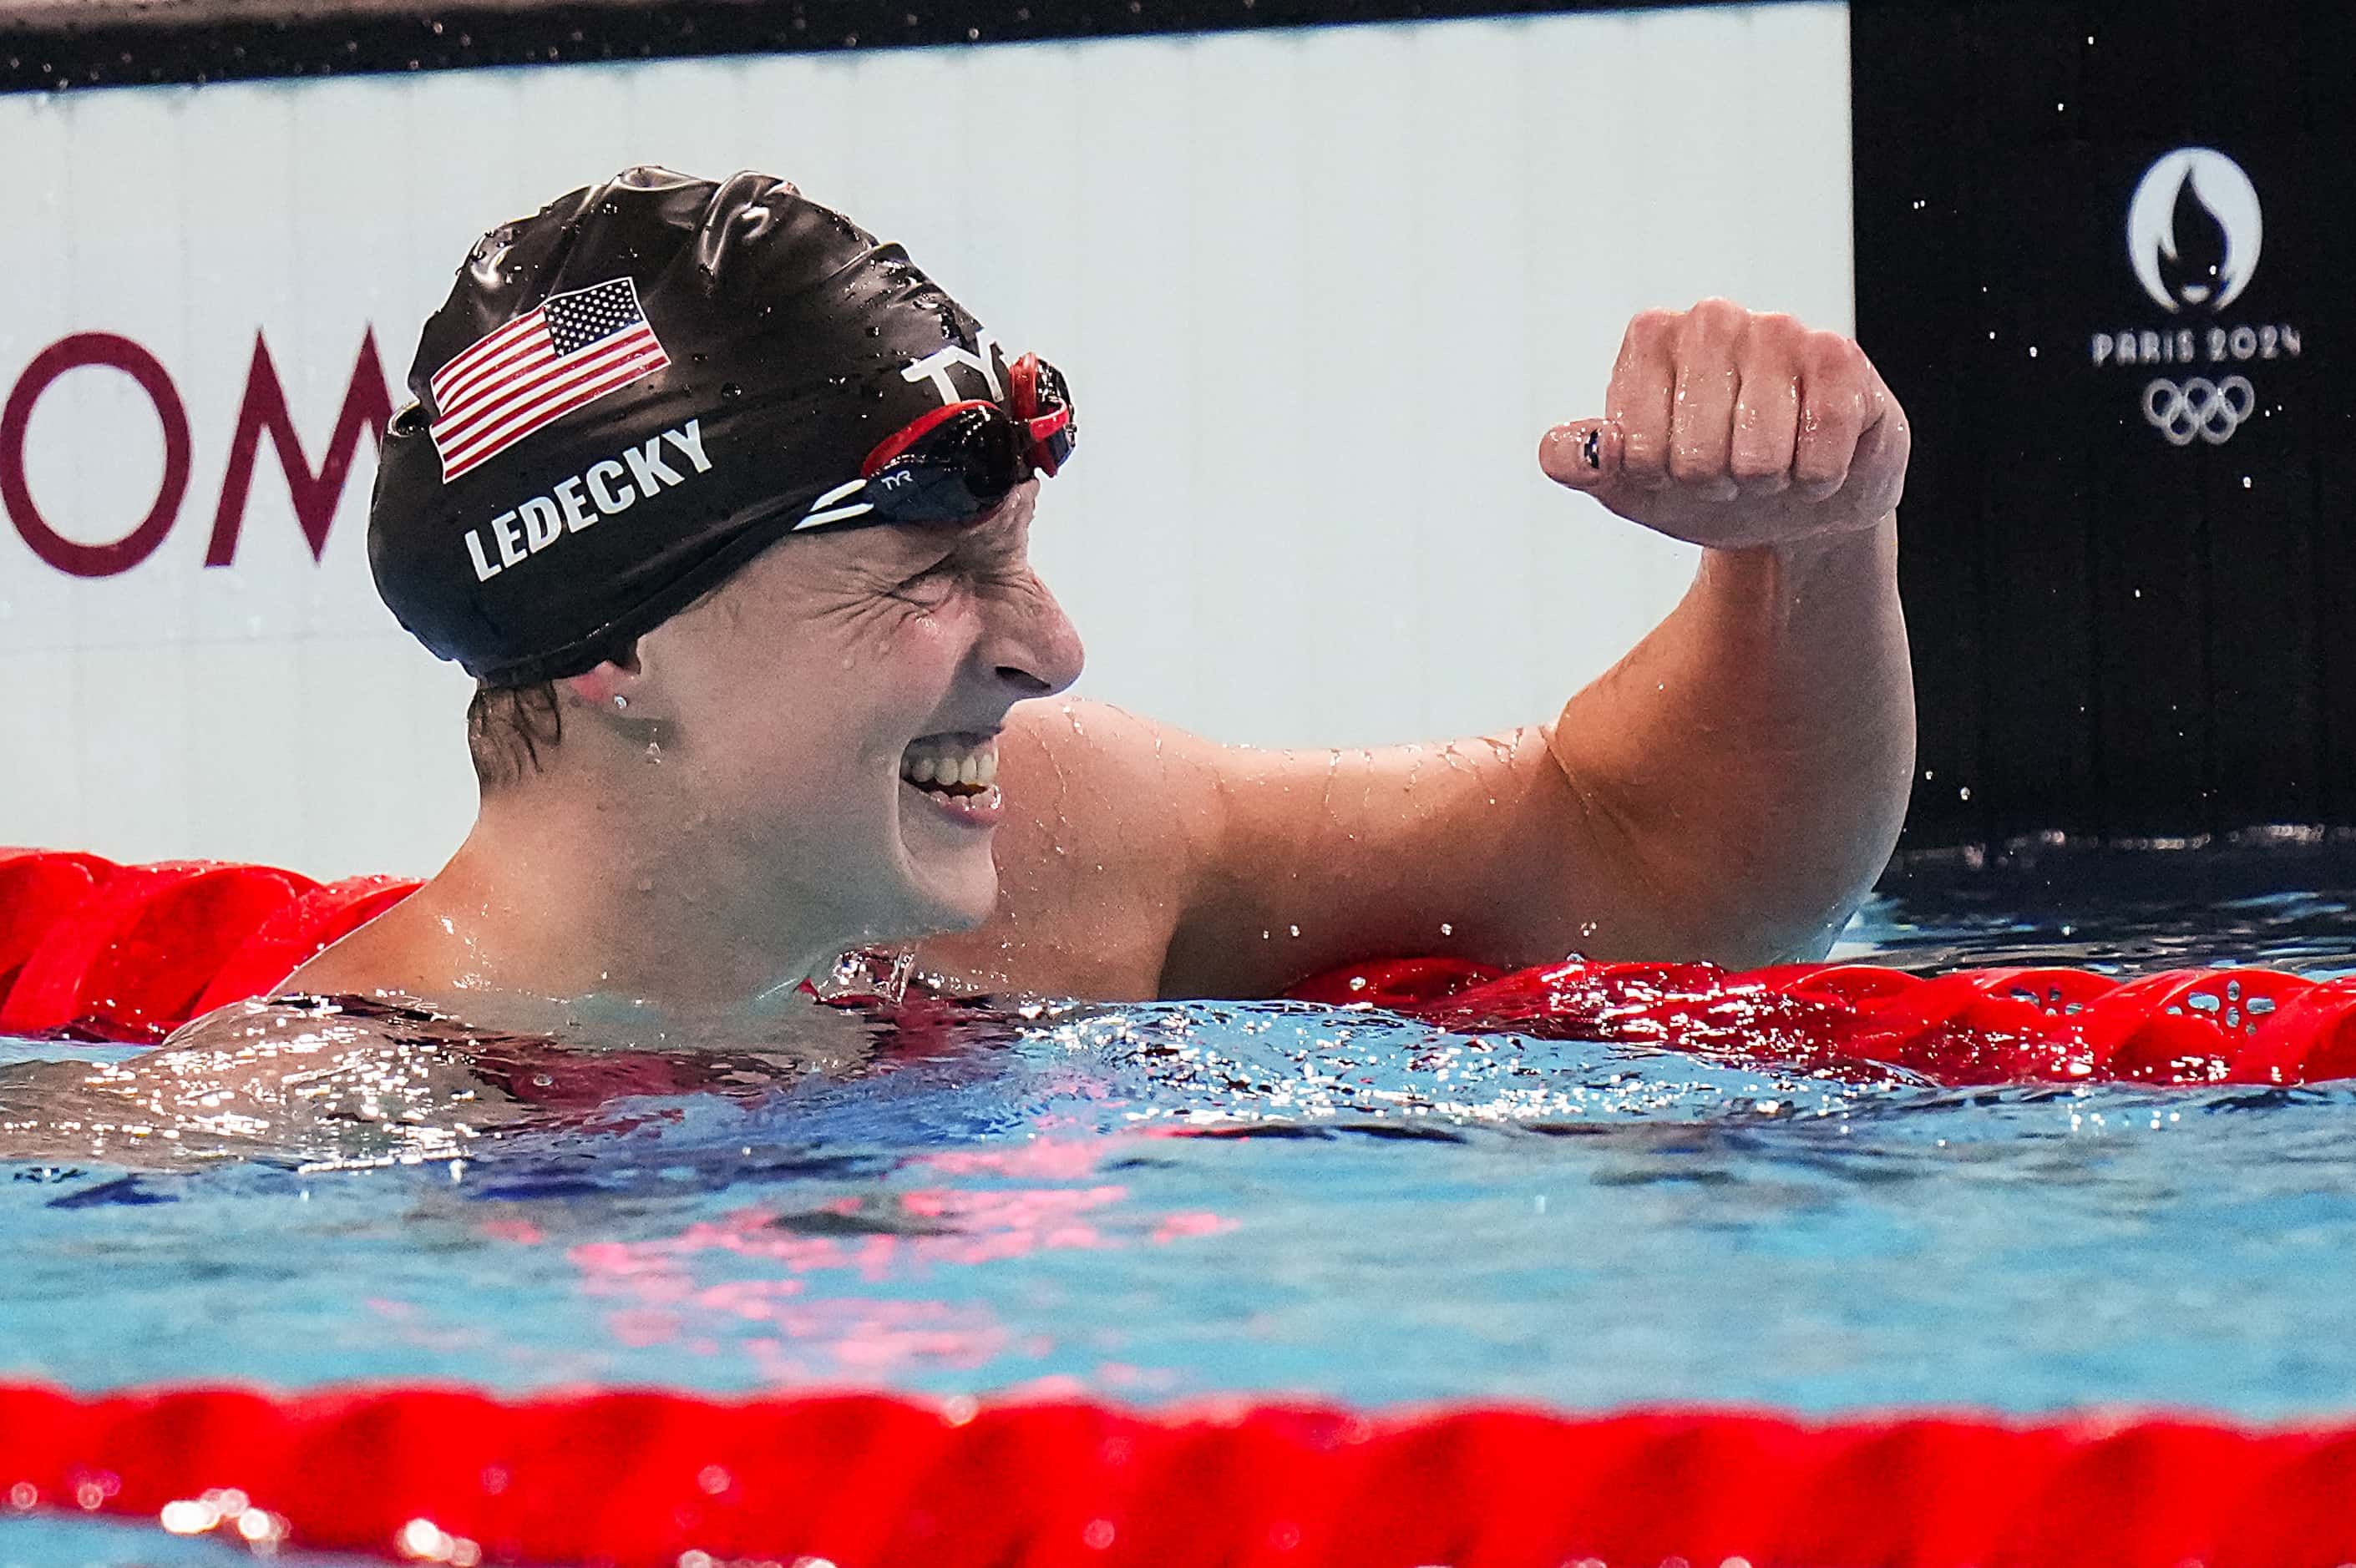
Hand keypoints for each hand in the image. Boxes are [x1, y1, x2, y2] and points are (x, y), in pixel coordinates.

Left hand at [1537, 299, 1908, 550]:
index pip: (1633, 445)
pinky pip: (1820, 446)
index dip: (1656, 478)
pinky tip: (1814, 460)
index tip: (1668, 467)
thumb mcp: (1631, 484)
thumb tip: (1561, 452)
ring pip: (1758, 455)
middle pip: (1695, 454)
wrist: (1792, 503)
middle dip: (1711, 486)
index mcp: (1651, 339)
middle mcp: (1712, 320)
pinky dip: (1816, 478)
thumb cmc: (1703, 483)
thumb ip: (1585, 464)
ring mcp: (1780, 332)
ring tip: (1769, 465)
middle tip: (1725, 471)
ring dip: (1765, 483)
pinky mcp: (1840, 360)